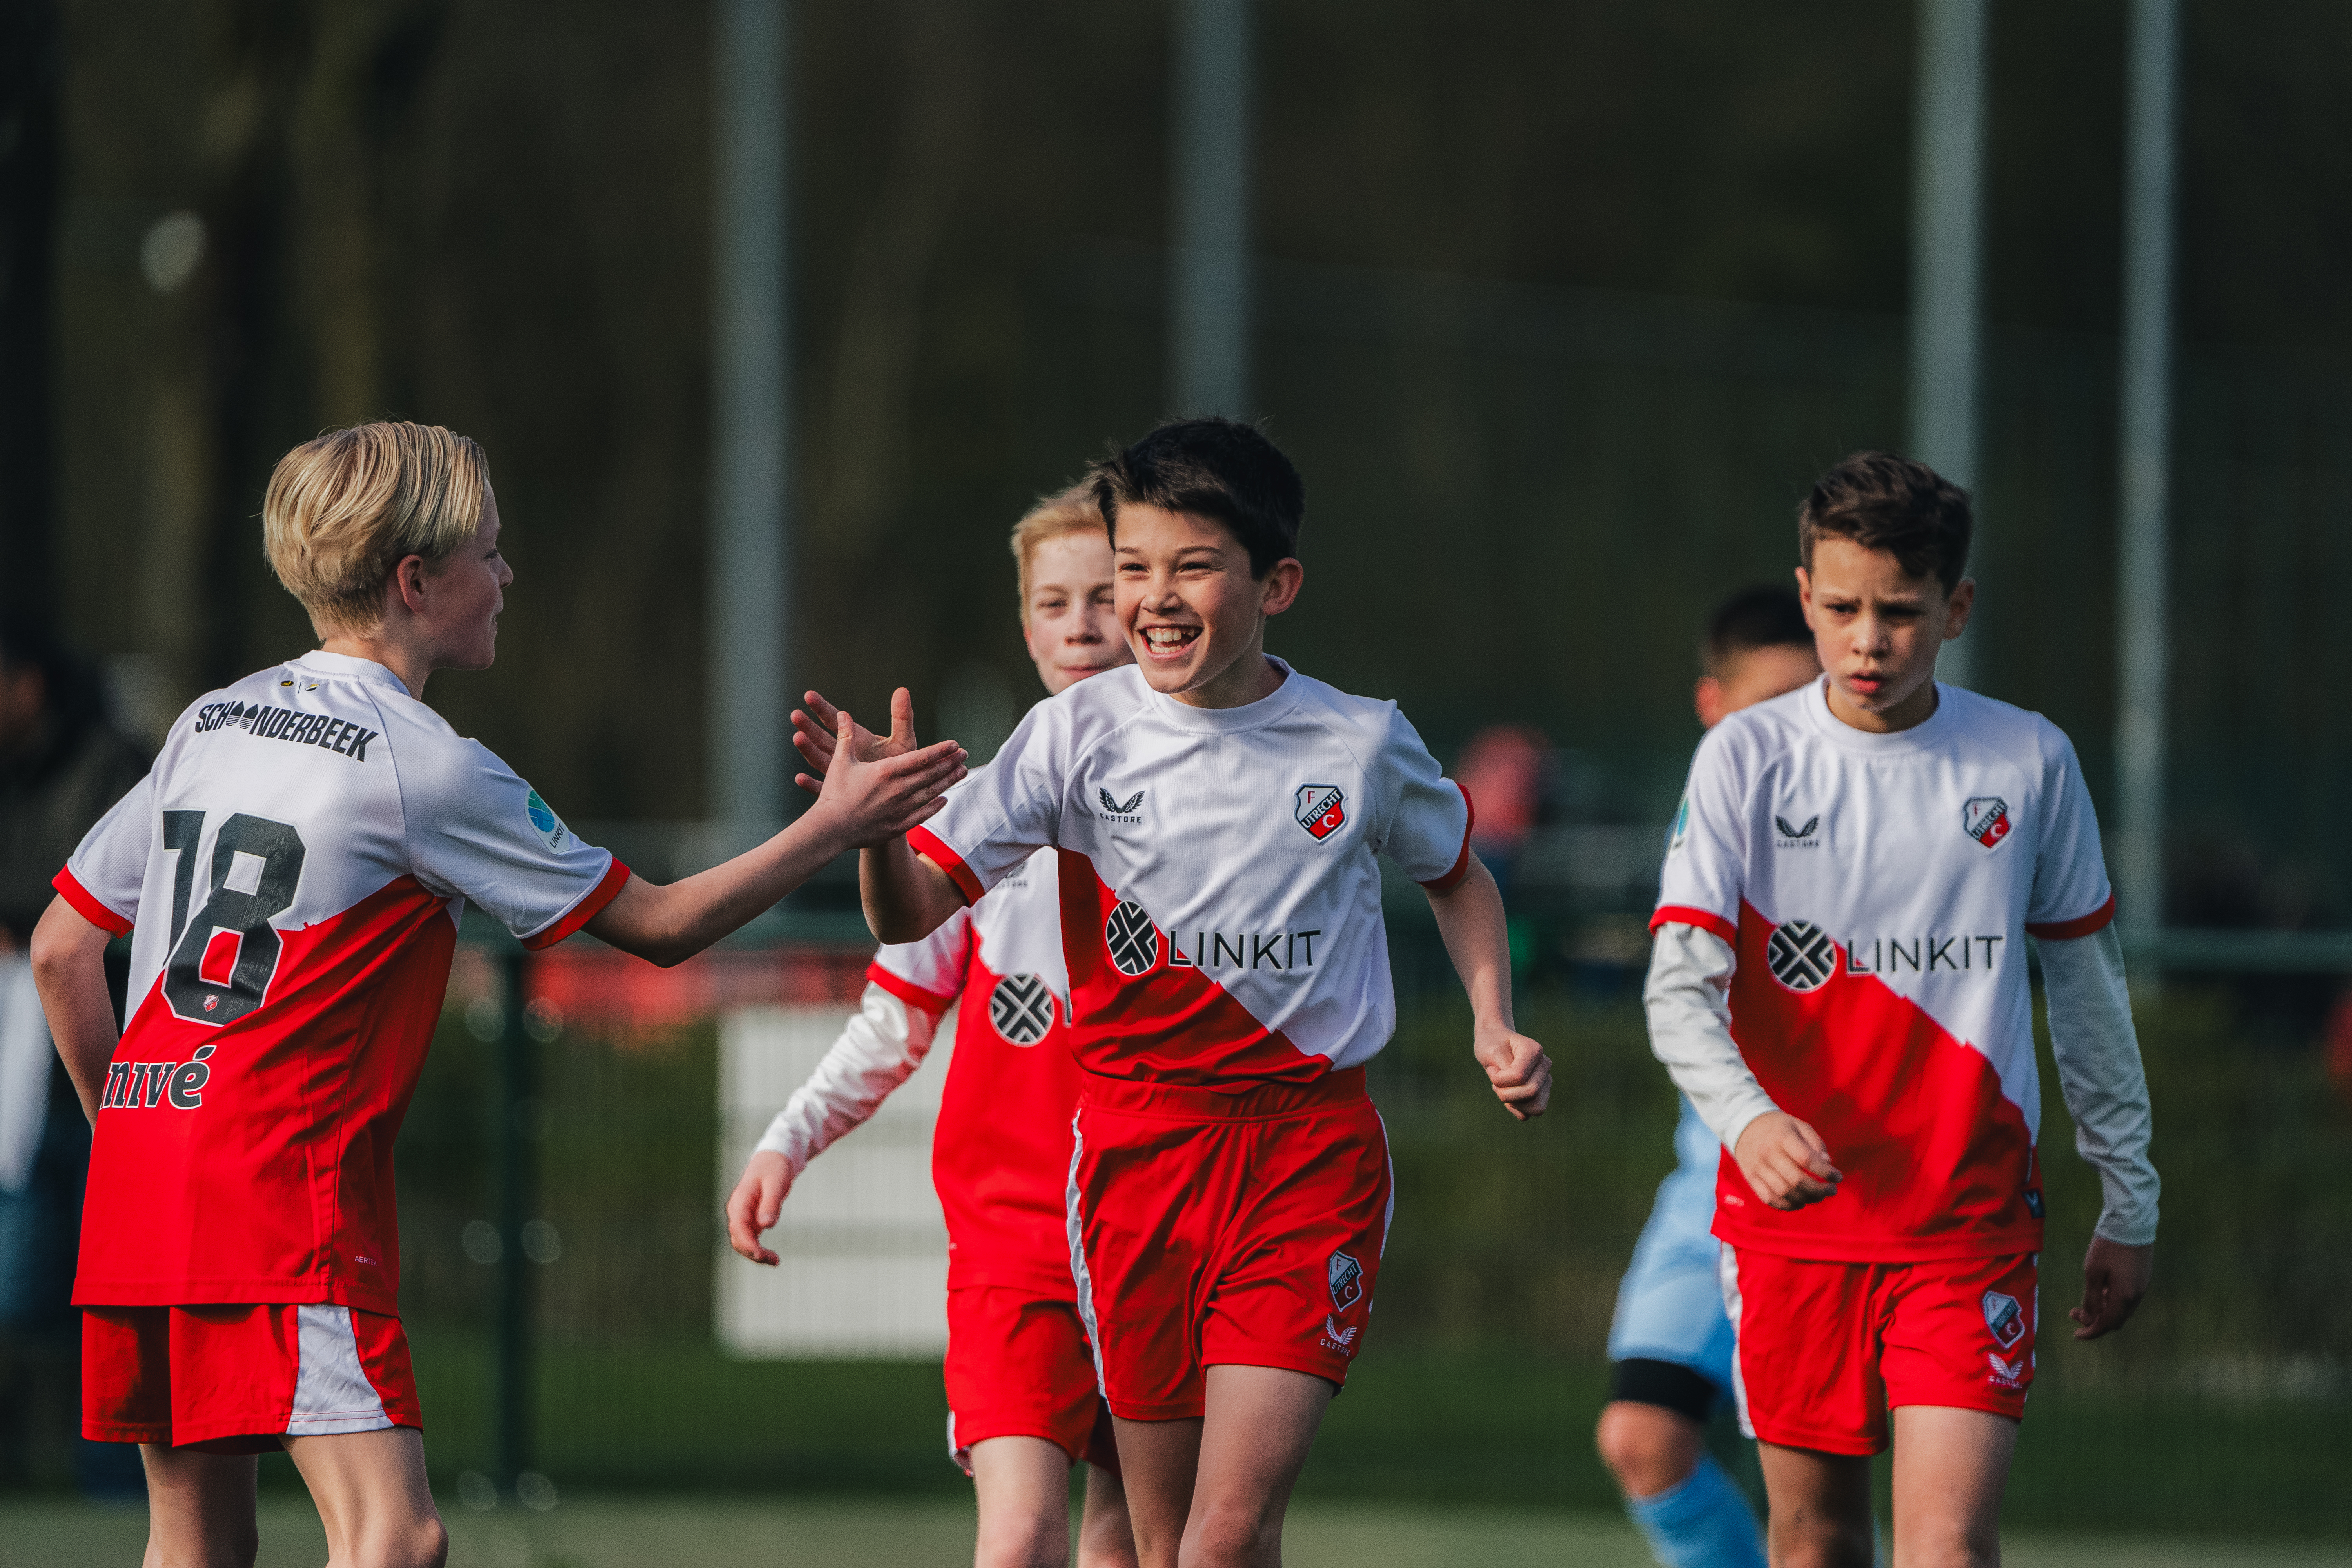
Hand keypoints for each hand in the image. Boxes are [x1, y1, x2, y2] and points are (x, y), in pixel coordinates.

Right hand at [725, 1150, 794, 1264]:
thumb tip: (766, 1226)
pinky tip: (771, 1256)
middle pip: (738, 1238)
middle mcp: (737, 1209)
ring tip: (775, 1261)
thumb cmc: (776, 1168)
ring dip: (755, 1253)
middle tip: (774, 1261)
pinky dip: (757, 1247)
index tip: (761, 1256)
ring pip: (742, 1240)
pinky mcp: (749, 1218)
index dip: (748, 1244)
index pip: (738, 1227)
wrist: (775, 1158)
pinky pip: (749, 1237)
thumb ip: (771, 1204)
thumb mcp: (776, 1184)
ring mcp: (742, 1214)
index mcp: (740, 1200)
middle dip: (753, 1253)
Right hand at [792, 687, 912, 794]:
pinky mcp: (843, 793)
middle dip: (808, 726)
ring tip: (797, 738)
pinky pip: (823, 789)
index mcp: (857, 739)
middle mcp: (846, 755)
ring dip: (808, 749)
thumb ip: (902, 717)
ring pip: (820, 760)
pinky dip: (811, 785)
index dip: (822, 708)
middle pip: (822, 738)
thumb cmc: (901, 766)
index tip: (808, 695)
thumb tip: (903, 689)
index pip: (836, 720)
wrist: (903, 795)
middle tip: (795, 715)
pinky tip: (800, 779)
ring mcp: (843, 775)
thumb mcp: (903, 740)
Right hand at [808, 707, 966, 847]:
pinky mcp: (897, 825)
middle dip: (950, 763)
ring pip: (930, 793)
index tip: (954, 745)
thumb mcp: (841, 762)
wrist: (830, 829)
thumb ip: (846, 737)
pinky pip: (922, 815)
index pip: (921, 758)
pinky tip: (944, 800)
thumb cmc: (834, 794)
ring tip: (962, 773)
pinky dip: (935, 806)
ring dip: (948, 782)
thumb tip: (843, 714)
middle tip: (964, 755)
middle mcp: (898, 790)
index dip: (940, 750)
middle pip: (931, 775)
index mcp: (886, 772)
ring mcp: (900, 809)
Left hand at [1475, 1026, 1551, 1119]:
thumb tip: (1520, 1097)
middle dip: (1505, 1092)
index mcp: (1535, 1050)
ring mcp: (1545, 1081)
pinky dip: (1514, 1108)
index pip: (1519, 1077)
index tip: (1491, 1069)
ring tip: (1502, 1089)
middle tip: (1494, 1082)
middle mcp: (1544, 1065)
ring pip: (1535, 1106)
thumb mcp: (1492, 1053)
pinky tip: (1508, 1095)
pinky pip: (1528, 1114)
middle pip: (1531, 1092)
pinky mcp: (1540, 1094)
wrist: (1494, 1043)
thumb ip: (1505, 1073)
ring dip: (1512, 1102)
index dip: (1499, 1079)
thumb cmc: (1492, 1046)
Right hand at [1732, 1111, 1841, 1209]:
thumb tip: (1827, 1164)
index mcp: (1782, 1137)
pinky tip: (1800, 1202)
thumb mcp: (1799, 1126)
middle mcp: (1768, 1153)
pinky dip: (1787, 1205)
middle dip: (1819, 1190)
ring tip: (1818, 1197)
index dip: (1826, 1172)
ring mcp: (1757, 1167)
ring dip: (1806, 1199)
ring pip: (1784, 1193)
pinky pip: (1770, 1199)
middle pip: (1796, 1180)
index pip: (1806, 1159)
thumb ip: (1816, 1144)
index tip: (1838, 1177)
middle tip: (1831, 1190)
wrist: (1745, 1125)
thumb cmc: (1779, 1127)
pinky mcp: (1751, 1178)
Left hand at [2070, 1235, 2152, 1339]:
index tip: (2075, 1334)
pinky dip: (2112, 1300)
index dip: (2091, 1332)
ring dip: (2104, 1310)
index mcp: (2124, 1297)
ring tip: (2085, 1302)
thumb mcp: (2093, 1272)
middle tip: (2075, 1314)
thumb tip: (2088, 1319)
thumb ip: (2091, 1298)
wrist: (2131, 1223)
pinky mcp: (2142, 1277)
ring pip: (2122, 1309)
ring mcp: (2142, 1286)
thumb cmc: (2108, 1247)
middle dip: (2095, 1321)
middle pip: (2116, 1319)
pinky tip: (2099, 1291)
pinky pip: (2126, 1298)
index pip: (2107, 1324)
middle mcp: (2137, 1296)